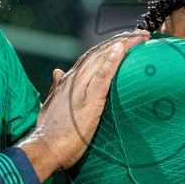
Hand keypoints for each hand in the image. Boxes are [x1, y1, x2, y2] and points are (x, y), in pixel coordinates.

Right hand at [20, 31, 147, 179]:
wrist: (43, 149)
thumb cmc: (50, 134)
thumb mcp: (52, 106)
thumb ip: (57, 88)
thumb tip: (57, 71)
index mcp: (67, 81)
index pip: (91, 57)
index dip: (109, 47)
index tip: (125, 40)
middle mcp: (73, 80)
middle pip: (99, 53)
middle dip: (121, 41)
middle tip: (141, 34)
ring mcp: (80, 89)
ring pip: (102, 60)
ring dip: (122, 46)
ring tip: (141, 37)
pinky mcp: (88, 101)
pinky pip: (101, 77)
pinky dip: (111, 62)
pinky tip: (121, 50)